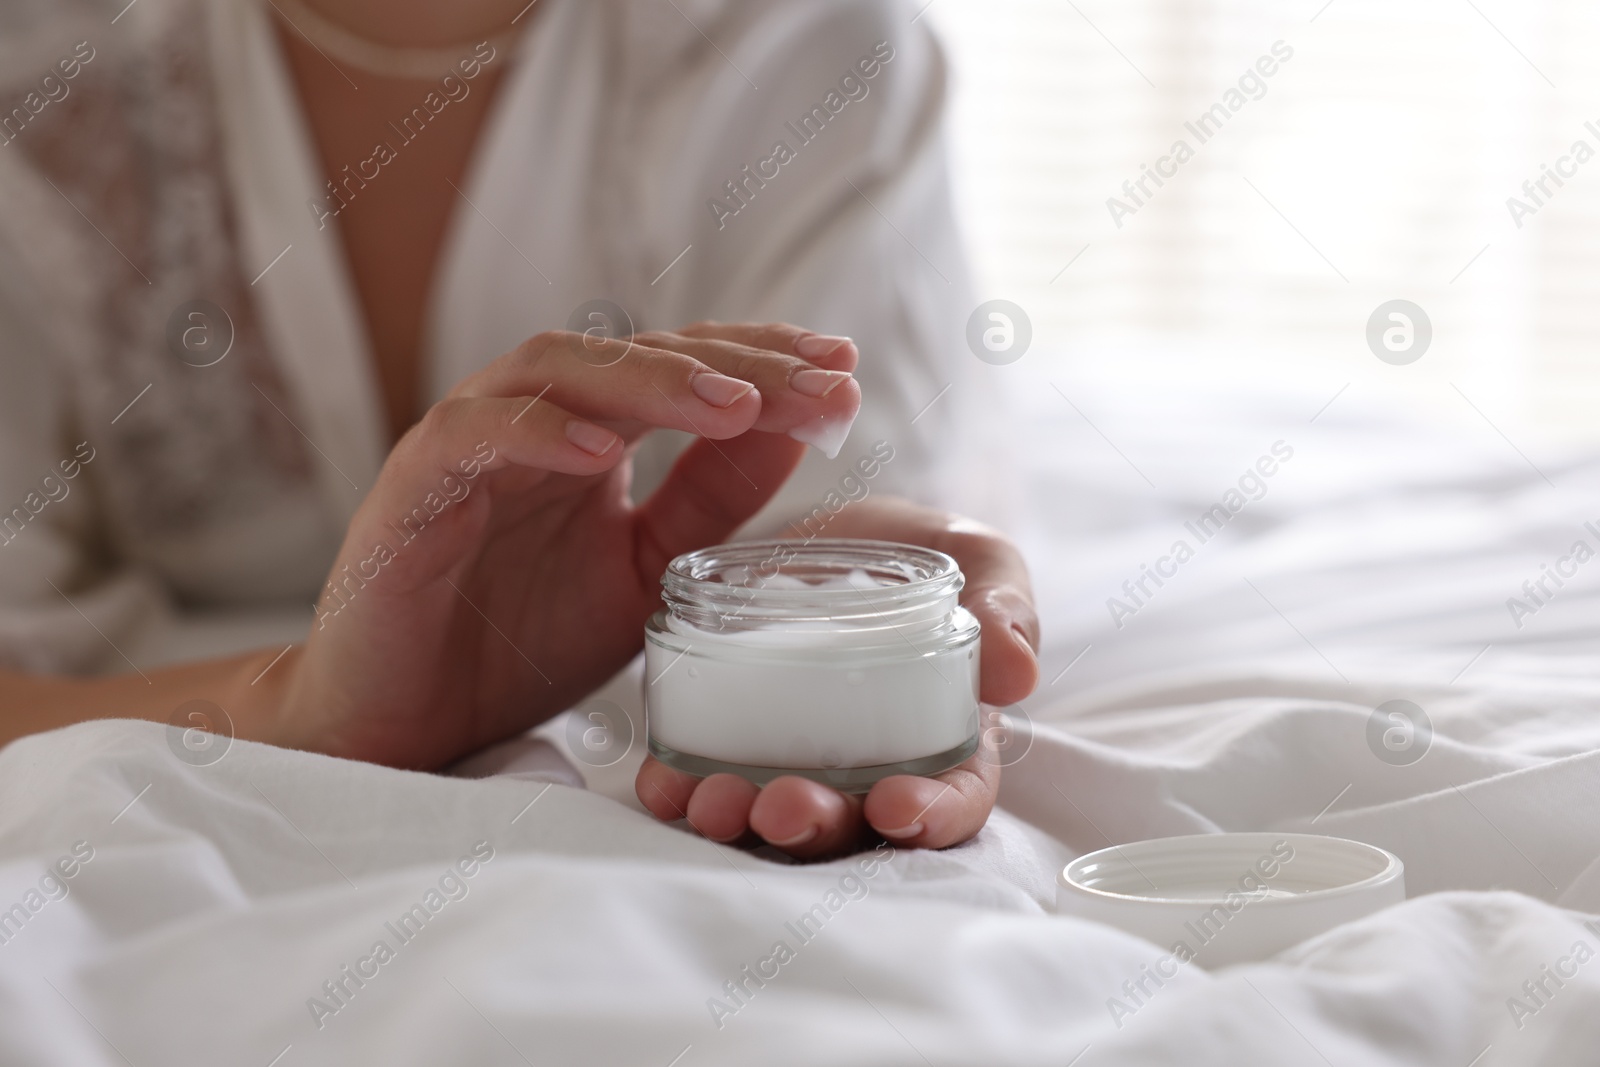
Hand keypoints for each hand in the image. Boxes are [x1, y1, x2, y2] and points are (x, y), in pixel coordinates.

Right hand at [272, 322, 861, 768]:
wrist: (404, 730)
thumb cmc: (519, 647)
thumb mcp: (647, 576)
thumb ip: (709, 503)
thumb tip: (799, 428)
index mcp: (593, 440)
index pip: (684, 372)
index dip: (763, 363)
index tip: (844, 373)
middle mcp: (535, 424)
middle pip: (636, 355)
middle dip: (733, 362)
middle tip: (816, 378)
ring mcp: (470, 446)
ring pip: (557, 371)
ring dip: (649, 381)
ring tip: (734, 405)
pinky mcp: (410, 489)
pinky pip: (472, 437)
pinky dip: (537, 432)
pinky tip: (603, 452)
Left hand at [635, 497, 1038, 857]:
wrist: (827, 526)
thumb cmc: (918, 552)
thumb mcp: (976, 559)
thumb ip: (1003, 605)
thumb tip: (1017, 673)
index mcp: (944, 739)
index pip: (951, 799)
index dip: (930, 817)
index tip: (896, 809)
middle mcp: (867, 767)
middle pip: (852, 823)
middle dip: (817, 826)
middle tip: (783, 809)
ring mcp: (793, 759)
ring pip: (772, 811)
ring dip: (741, 819)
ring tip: (709, 803)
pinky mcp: (729, 738)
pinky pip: (703, 778)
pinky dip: (680, 790)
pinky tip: (661, 785)